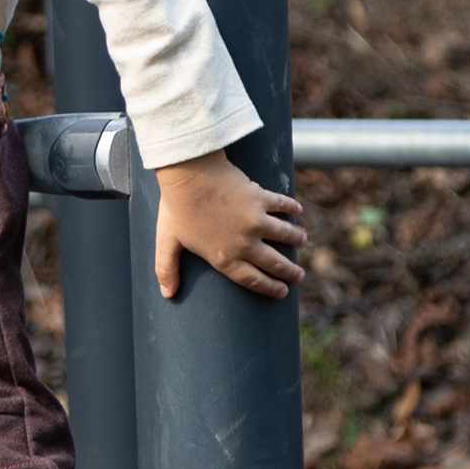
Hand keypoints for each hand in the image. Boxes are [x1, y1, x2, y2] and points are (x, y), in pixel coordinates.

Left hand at [153, 151, 307, 299]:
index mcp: (224, 257)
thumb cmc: (176, 208)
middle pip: (274, 263)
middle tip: (299, 276)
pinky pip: (281, 205)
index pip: (253, 280)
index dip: (270, 288)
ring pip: (284, 234)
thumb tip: (167, 294)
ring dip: (296, 238)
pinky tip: (297, 210)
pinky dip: (291, 207)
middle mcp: (244, 243)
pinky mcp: (260, 197)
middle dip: (290, 272)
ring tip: (302, 240)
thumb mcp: (167, 242)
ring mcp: (255, 220)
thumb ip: (167, 269)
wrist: (188, 174)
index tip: (283, 292)